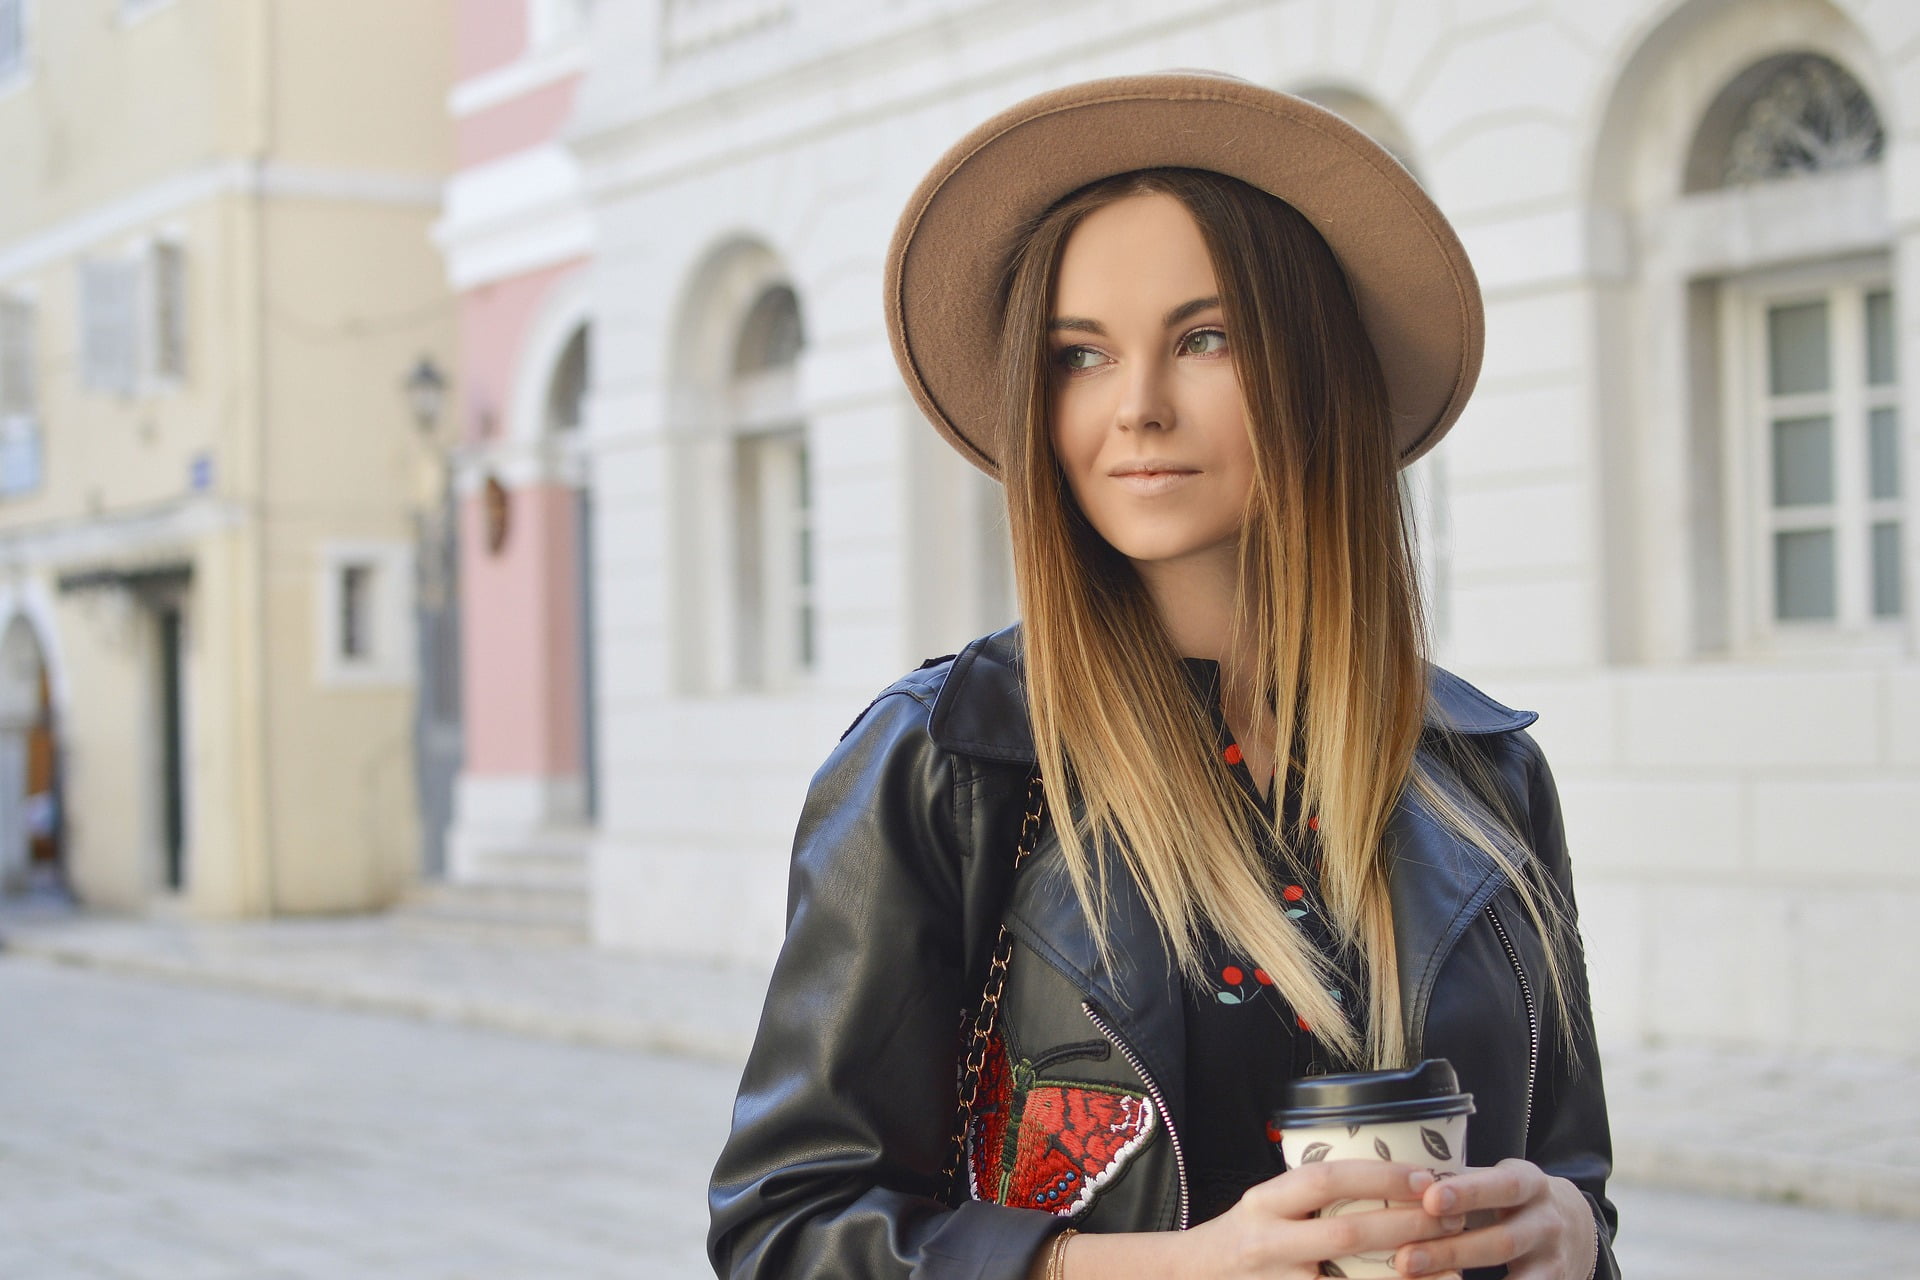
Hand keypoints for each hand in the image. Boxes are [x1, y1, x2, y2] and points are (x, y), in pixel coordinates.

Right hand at [1183, 1161, 1467, 1279]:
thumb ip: (1311, 1198)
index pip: (1327, 1180)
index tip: (1425, 1177)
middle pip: (1348, 1233)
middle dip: (1408, 1225)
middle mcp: (1268, 1243)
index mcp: (1265, 1203)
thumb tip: (1388, 1181)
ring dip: (1409, 1276)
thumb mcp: (1265, 1206)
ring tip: (1454, 1269)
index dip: (1380, 1176)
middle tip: (1452, 1219)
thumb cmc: (1240, 1240)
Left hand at [1395, 1160, 1596, 1278]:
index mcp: (1529, 1182)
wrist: (1574, 1226)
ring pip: (1513, 1276)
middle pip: (1501, 1241)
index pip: (1501, 1185)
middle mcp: (1546, 1222)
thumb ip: (1459, 1180)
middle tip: (1406, 1258)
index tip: (1430, 1200)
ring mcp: (1552, 1260)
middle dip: (1452, 1251)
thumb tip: (1399, 1182)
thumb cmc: (1511, 1199)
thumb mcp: (1496, 1180)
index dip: (1467, 1193)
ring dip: (1462, 1279)